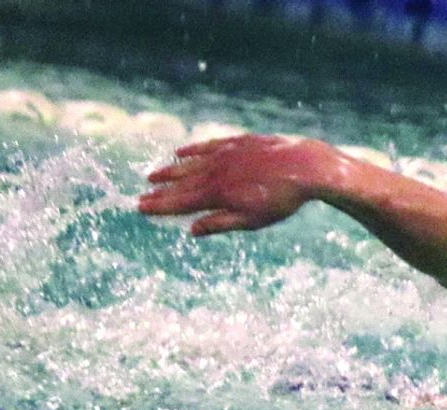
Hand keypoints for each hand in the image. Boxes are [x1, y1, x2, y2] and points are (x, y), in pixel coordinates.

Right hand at [138, 135, 342, 235]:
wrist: (306, 167)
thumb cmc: (281, 199)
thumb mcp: (252, 220)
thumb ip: (220, 223)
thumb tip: (191, 230)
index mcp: (217, 194)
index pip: (181, 202)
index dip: (160, 206)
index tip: (141, 208)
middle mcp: (216, 171)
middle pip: (182, 183)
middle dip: (161, 192)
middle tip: (141, 196)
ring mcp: (226, 154)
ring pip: (191, 163)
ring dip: (171, 170)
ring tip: (153, 176)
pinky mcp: (238, 142)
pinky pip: (208, 145)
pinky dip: (192, 150)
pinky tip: (181, 153)